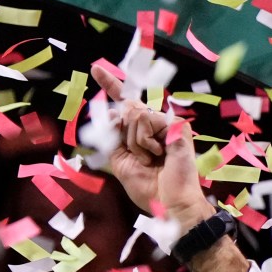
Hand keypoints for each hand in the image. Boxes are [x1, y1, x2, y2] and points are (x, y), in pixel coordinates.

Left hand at [90, 60, 211, 227]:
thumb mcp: (120, 161)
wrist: (168, 203)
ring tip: (153, 158)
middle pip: (125, 109)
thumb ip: (114, 136)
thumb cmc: (148, 187)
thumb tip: (114, 111)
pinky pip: (146, 120)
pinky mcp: (177, 124)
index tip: (95, 69)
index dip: (110, 85)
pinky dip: (146, 141)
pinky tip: (161, 153)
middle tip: (143, 158)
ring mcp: (167, 123)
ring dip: (136, 143)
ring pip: (134, 116)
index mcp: (141, 132)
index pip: (124, 104)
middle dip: (126, 138)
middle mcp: (155, 123)